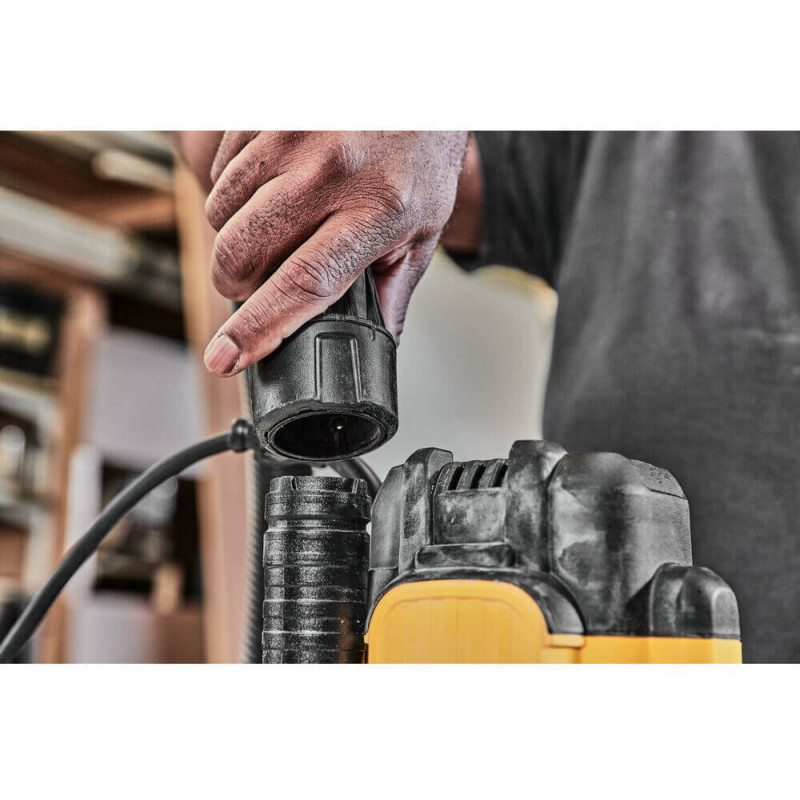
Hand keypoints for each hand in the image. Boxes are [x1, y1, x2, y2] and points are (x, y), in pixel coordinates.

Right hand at [180, 131, 467, 375]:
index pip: (303, 283)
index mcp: (377, 212)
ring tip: (271, 228)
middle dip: (235, 281)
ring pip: (222, 211)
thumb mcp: (422, 230)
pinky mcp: (268, 113)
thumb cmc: (420, 159)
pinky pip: (221, 169)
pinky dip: (234, 192)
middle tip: (253, 283)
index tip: (224, 356)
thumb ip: (393, 290)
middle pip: (245, 250)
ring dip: (233, 235)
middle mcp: (332, 171)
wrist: (413, 84)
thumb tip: (377, 342)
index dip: (257, 327)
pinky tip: (268, 189)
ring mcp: (295, 136)